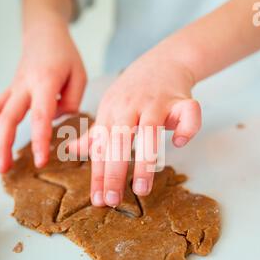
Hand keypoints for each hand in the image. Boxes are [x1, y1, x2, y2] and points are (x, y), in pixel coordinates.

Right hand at [0, 11, 86, 172]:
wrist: (43, 34)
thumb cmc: (64, 55)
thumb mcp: (79, 75)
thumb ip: (73, 101)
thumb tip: (58, 122)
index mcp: (45, 82)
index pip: (40, 116)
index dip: (39, 140)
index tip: (39, 161)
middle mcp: (24, 85)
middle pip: (8, 117)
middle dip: (4, 145)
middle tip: (5, 169)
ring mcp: (14, 87)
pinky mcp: (9, 90)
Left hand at [71, 42, 200, 206]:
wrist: (164, 60)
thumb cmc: (134, 90)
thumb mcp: (110, 108)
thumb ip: (95, 133)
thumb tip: (71, 151)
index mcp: (111, 112)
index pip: (101, 146)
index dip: (98, 174)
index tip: (98, 200)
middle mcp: (130, 106)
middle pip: (119, 140)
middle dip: (114, 172)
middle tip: (113, 200)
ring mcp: (156, 101)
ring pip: (149, 131)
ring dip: (145, 161)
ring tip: (141, 189)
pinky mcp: (180, 98)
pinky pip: (188, 114)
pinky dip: (186, 130)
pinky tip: (178, 143)